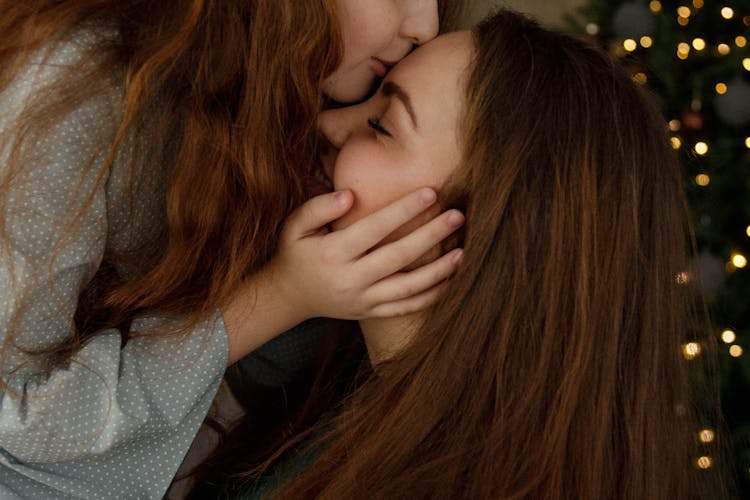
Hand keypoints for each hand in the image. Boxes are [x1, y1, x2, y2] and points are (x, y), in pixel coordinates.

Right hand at [267, 187, 464, 321]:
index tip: (431, 192)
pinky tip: (450, 280)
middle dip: (431, 235)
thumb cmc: (296, 251)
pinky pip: (405, 308)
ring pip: (407, 288)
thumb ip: (319, 207)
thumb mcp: (294, 226)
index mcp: (332, 254)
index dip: (403, 210)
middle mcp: (349, 280)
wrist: (290, 296)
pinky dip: (431, 296)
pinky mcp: (370, 313)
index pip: (374, 228)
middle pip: (398, 257)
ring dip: (438, 271)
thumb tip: (350, 196)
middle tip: (458, 215)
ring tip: (463, 251)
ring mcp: (362, 300)